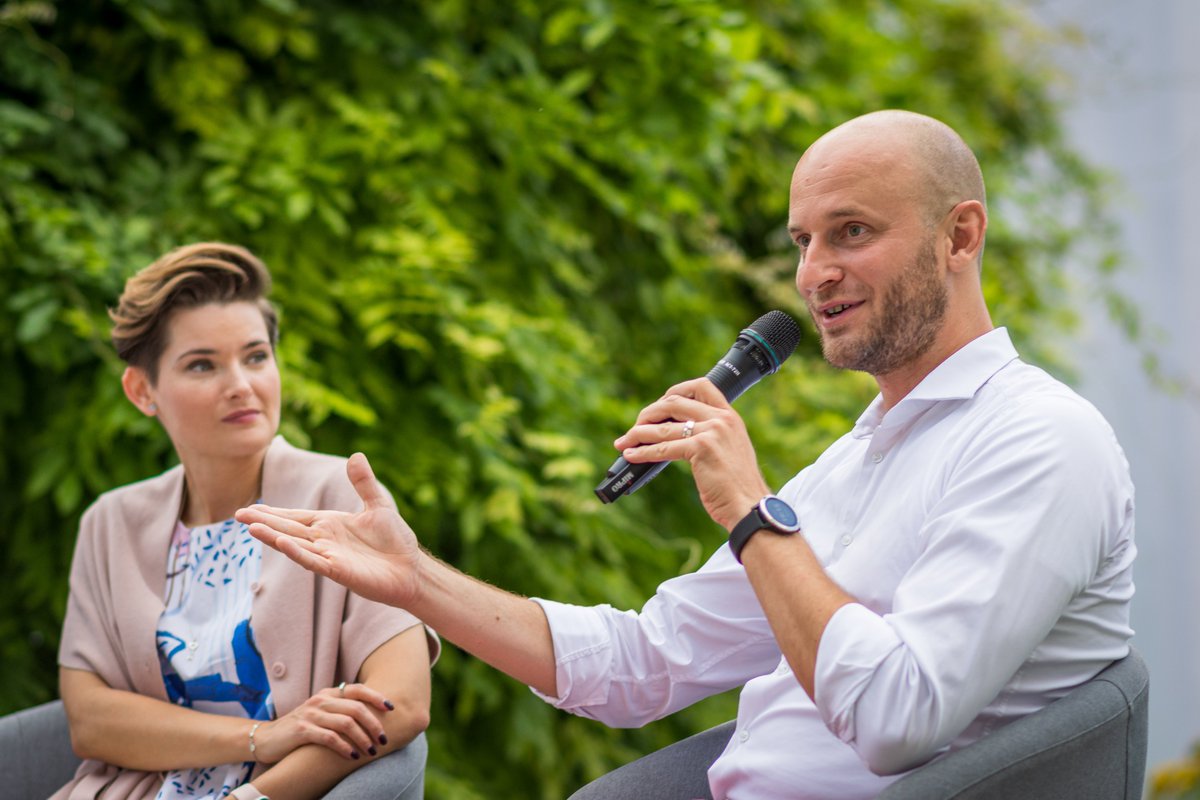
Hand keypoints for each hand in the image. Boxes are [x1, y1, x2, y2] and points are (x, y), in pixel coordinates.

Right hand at [235, 453, 423, 608]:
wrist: (411, 569)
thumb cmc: (394, 540)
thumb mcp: (378, 505)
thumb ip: (364, 483)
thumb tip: (355, 455)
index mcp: (330, 525)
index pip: (295, 518)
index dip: (273, 513)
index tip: (249, 509)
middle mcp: (324, 541)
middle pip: (288, 529)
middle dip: (264, 522)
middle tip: (237, 514)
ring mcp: (329, 556)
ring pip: (294, 545)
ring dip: (273, 537)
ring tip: (250, 527)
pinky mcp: (339, 571)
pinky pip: (314, 561)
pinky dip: (297, 552)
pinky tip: (281, 543)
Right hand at [252, 682, 392, 762]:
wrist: (266, 739)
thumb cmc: (300, 729)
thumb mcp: (321, 715)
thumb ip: (340, 712)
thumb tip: (371, 717)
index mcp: (328, 694)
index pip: (357, 689)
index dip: (377, 697)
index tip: (391, 708)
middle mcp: (320, 700)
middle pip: (356, 708)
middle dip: (374, 724)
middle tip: (383, 739)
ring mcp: (310, 714)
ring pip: (346, 723)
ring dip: (362, 738)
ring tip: (371, 751)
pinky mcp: (301, 730)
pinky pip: (329, 738)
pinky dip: (344, 747)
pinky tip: (352, 756)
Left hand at [614, 377, 770, 529]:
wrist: (750, 506)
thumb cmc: (738, 486)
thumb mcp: (729, 450)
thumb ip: (712, 435)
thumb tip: (677, 432)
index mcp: (730, 416)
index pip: (701, 386)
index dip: (675, 390)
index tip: (661, 403)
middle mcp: (721, 419)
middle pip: (674, 402)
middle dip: (649, 413)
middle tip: (636, 427)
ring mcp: (711, 432)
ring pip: (663, 427)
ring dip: (638, 434)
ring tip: (624, 441)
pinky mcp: (701, 449)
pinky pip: (663, 448)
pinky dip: (643, 452)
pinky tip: (632, 455)